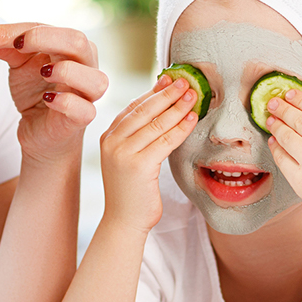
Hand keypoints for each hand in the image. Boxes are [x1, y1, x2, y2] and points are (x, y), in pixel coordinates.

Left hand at [0, 23, 106, 164]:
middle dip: (44, 38)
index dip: (19, 30)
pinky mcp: (82, 119)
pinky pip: (84, 109)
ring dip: (66, 71)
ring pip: (94, 78)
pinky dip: (66, 102)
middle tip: (17, 45)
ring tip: (42, 73)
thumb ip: (6, 46)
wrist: (40, 132)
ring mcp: (87, 94)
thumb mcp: (19, 64)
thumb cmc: (36, 92)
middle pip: (78, 41)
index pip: (48, 28)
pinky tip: (47, 98)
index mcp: (71, 46)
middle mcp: (86, 66)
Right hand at [99, 75, 198, 232]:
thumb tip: (163, 110)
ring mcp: (122, 153)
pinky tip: (192, 119)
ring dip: (177, 107)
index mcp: (108, 137)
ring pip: (156, 123)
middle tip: (186, 82)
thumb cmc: (131, 191)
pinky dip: (181, 128)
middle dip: (167, 94)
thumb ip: (138, 137)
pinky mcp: (138, 165)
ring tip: (193, 96)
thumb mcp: (129, 158)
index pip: (133, 108)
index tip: (170, 80)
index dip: (153, 92)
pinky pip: (165, 140)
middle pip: (144, 111)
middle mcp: (111, 142)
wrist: (124, 222)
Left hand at [264, 90, 301, 230]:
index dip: (300, 99)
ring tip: (271, 120)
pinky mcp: (300, 180)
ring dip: (276, 125)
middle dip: (282, 108)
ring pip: (286, 136)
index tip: (290, 94)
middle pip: (297, 119)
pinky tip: (274, 142)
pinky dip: (275, 148)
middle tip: (273, 103)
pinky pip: (282, 158)